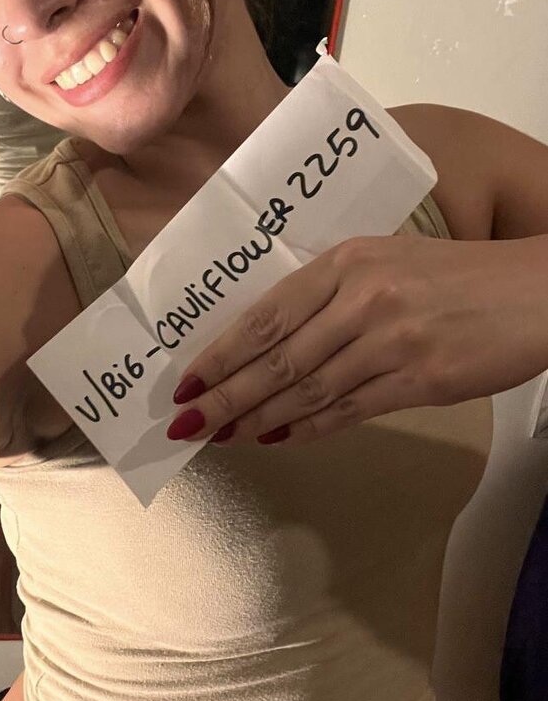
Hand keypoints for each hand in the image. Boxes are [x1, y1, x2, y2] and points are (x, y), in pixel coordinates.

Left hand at [166, 233, 547, 445]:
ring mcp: (392, 340)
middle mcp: (362, 298)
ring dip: (259, 418)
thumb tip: (273, 343)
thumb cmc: (461, 274)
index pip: (266, 315)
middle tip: (188, 423)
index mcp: (347, 261)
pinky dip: (310, 428)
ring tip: (225, 437)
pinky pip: (350, 410)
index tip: (187, 383)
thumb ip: (333, 295)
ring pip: (307, 389)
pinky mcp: (422, 379)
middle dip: (226, 396)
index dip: (221, 355)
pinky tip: (281, 439)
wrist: (539, 290)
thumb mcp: (389, 261)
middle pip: (277, 359)